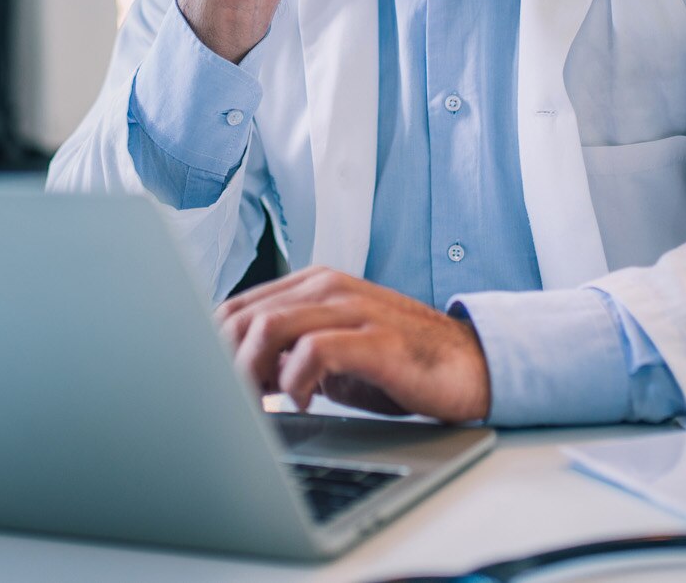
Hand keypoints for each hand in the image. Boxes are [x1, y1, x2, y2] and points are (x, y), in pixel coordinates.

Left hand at [218, 267, 491, 422]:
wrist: (470, 366)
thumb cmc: (399, 363)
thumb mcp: (334, 351)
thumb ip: (290, 350)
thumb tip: (235, 372)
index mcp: (314, 284)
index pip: (238, 306)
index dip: (215, 347)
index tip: (214, 383)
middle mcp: (329, 287)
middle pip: (244, 317)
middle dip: (225, 363)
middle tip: (233, 401)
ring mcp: (354, 309)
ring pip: (269, 327)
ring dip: (251, 371)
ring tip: (260, 402)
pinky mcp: (376, 339)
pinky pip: (313, 351)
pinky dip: (295, 380)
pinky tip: (305, 402)